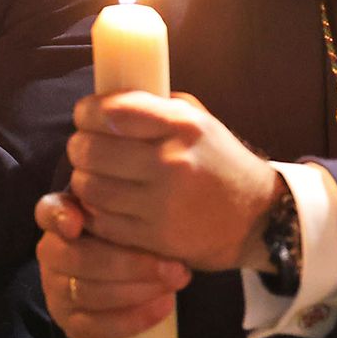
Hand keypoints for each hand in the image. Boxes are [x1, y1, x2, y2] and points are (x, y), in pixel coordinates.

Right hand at [34, 191, 189, 337]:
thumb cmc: (125, 243)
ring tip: (174, 285)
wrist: (121, 288)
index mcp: (59, 221)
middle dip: (131, 264)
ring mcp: (56, 291)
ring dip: (137, 291)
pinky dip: (132, 319)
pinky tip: (162, 307)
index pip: (48, 212)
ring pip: (88, 293)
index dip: (59, 217)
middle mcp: (50, 255)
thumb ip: (130, 209)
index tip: (77, 223)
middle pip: (80, 258)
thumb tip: (153, 204)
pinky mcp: (69, 324)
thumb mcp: (126, 220)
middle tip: (175, 267)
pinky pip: (96, 326)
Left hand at [67, 90, 277, 271]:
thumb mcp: (198, 120)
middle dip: (79, 146)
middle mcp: (172, 162)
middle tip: (83, 148)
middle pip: (91, 150)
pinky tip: (104, 202)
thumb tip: (104, 99)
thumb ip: (154, 106)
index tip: (85, 115)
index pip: (111, 111)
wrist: (258, 217)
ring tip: (93, 175)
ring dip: (83, 179)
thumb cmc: (218, 160)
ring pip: (90, 187)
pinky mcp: (157, 238)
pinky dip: (94, 210)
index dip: (86, 112)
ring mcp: (163, 203)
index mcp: (182, 125)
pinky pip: (102, 221)